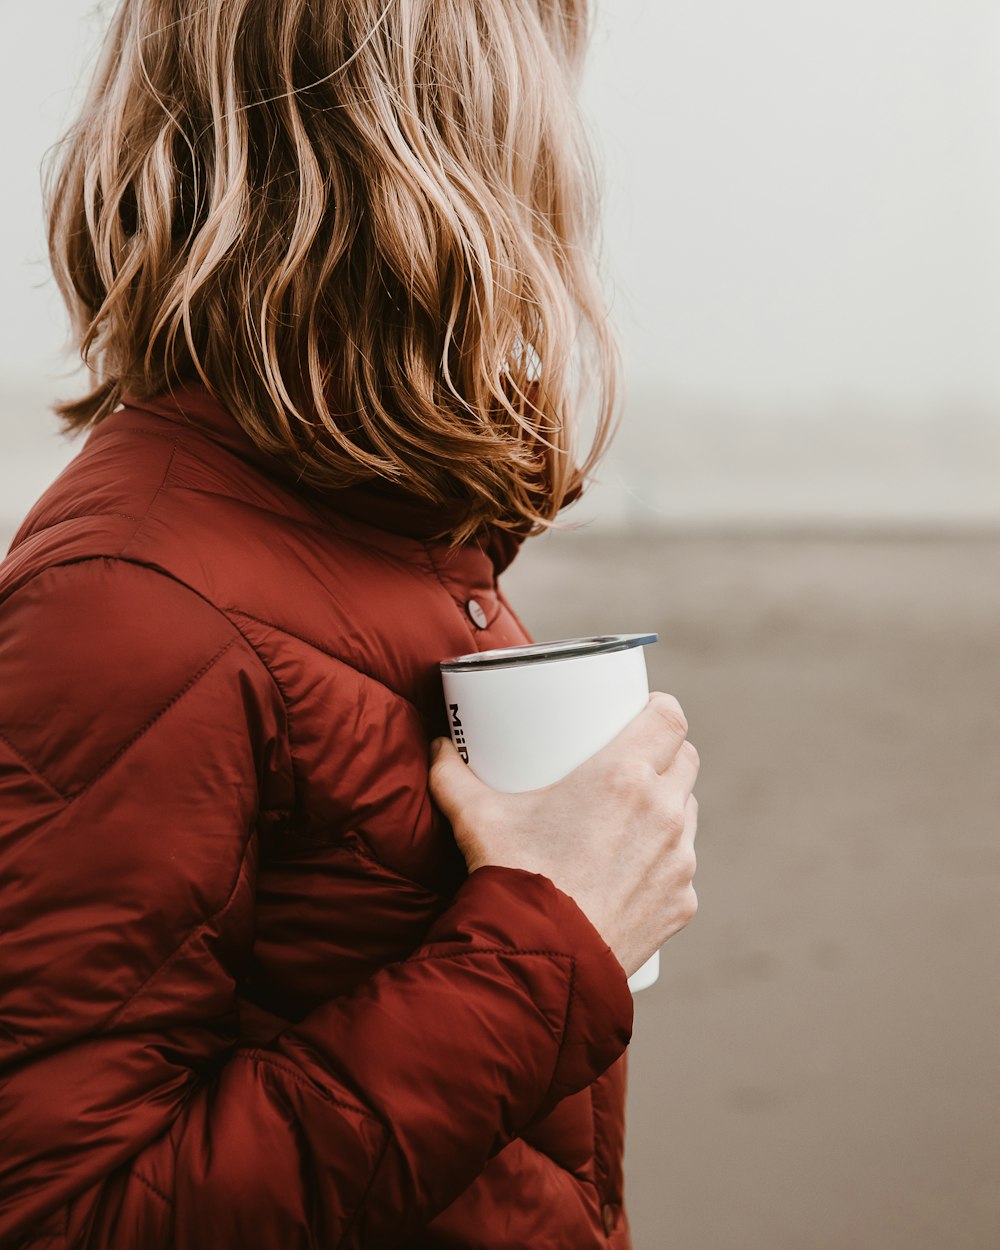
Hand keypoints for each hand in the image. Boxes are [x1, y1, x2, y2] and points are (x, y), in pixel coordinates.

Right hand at [428, 692, 699, 976]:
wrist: (540, 960)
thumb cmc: (513, 877)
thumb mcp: (476, 817)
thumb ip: (451, 775)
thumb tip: (436, 746)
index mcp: (623, 775)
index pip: (670, 719)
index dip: (659, 709)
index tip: (640, 713)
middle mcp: (662, 810)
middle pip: (685, 759)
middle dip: (663, 754)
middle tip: (629, 762)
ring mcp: (679, 858)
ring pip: (686, 811)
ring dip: (667, 804)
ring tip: (632, 813)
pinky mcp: (682, 900)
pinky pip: (682, 865)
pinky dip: (662, 860)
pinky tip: (632, 868)